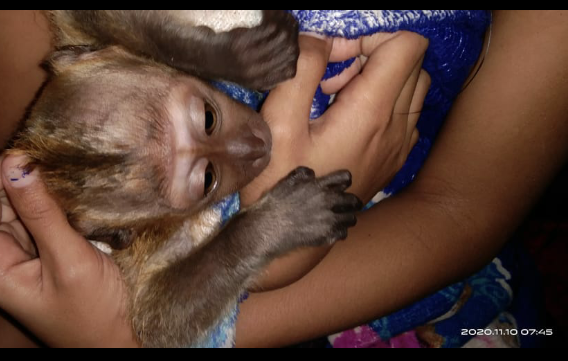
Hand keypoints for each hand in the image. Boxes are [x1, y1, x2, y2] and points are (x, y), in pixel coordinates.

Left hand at [0, 154, 136, 346]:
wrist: (110, 339)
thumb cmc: (92, 312)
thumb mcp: (70, 262)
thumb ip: (42, 213)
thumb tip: (17, 160)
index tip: (28, 164)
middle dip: (2, 173)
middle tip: (45, 168)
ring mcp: (8, 246)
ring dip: (21, 180)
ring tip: (58, 179)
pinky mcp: (29, 242)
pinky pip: (20, 204)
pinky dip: (35, 190)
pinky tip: (61, 191)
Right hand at [242, 32, 429, 290]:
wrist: (294, 237)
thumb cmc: (280, 184)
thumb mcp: (279, 120)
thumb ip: (302, 68)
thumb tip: (321, 41)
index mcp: (372, 112)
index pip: (408, 45)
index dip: (371, 38)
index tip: (334, 59)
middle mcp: (397, 127)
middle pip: (413, 61)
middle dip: (373, 56)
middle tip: (330, 80)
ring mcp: (400, 145)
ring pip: (413, 86)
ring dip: (380, 78)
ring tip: (337, 97)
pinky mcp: (395, 157)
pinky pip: (406, 113)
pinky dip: (383, 102)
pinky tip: (346, 120)